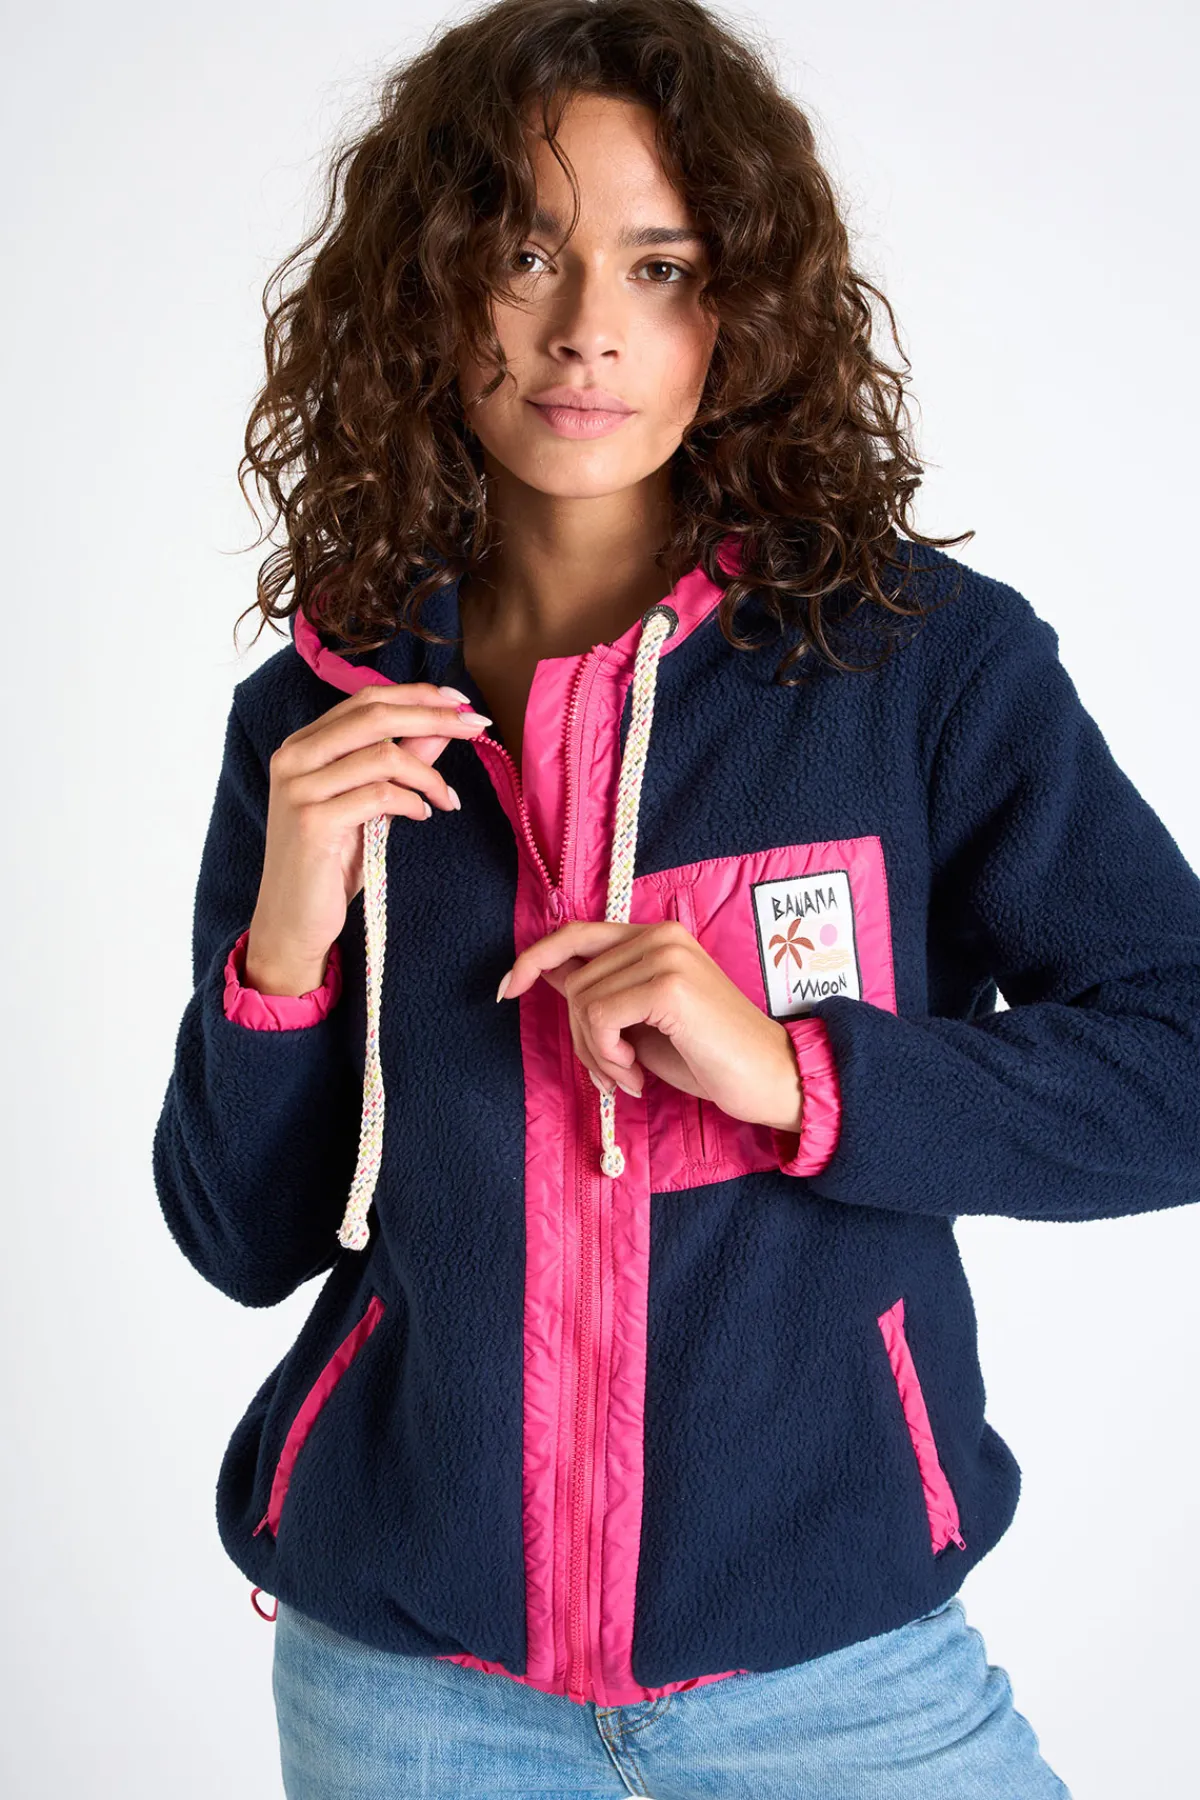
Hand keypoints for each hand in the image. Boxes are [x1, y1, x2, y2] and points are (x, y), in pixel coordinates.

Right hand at [246, 681, 487, 991]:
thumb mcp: (370, 804)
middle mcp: (294, 757)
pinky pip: (380, 796)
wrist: (293, 920)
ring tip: (446, 798)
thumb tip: (442, 726)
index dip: (418, 695)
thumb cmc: (331, 862)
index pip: (366, 699)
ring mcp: (299, 788)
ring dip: (429, 775)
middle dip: (435, 717)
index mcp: (303, 745)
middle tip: (477, 725)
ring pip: (383, 756)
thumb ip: (400, 761)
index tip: (462, 703)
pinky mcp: (312, 821)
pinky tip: (423, 816)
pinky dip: (413, 802)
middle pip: (376, 715)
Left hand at [496, 918, 804, 1133]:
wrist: (769, 1078)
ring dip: (595, 1054)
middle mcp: (659, 935)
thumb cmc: (709, 1056)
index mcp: (655, 936)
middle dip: (580, 1036)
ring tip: (627, 1076)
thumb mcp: (642, 1022)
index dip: (535, 958)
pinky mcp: (668, 986)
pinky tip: (636, 1076)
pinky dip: (606, 1056)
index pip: (575, 933)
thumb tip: (545, 973)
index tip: (508, 989)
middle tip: (608, 1073)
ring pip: (583, 1001)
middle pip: (574, 978)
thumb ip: (601, 991)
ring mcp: (665, 956)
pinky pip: (600, 1018)